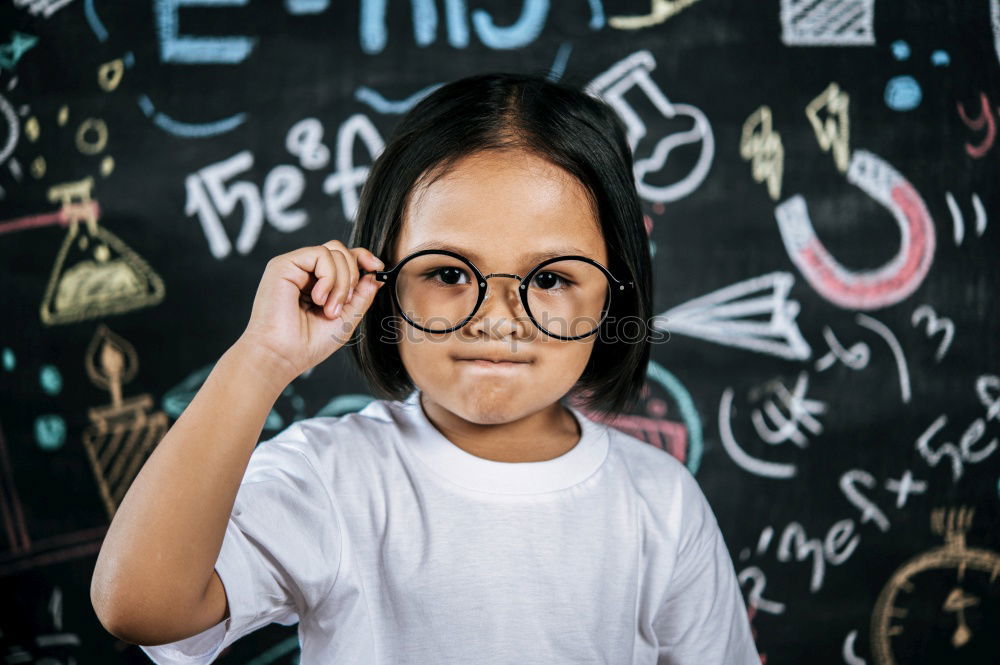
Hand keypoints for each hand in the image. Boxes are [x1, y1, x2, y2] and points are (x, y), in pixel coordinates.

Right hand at [236, 240, 385, 384]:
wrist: (283, 356)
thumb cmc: (308, 343)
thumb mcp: (347, 317)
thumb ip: (362, 295)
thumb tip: (376, 274)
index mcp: (317, 283)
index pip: (343, 257)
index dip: (362, 258)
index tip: (378, 268)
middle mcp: (304, 272)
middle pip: (341, 250)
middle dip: (353, 275)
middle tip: (345, 303)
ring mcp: (294, 266)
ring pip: (334, 251)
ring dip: (341, 283)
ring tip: (329, 309)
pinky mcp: (283, 264)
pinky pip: (320, 254)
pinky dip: (329, 278)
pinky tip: (319, 299)